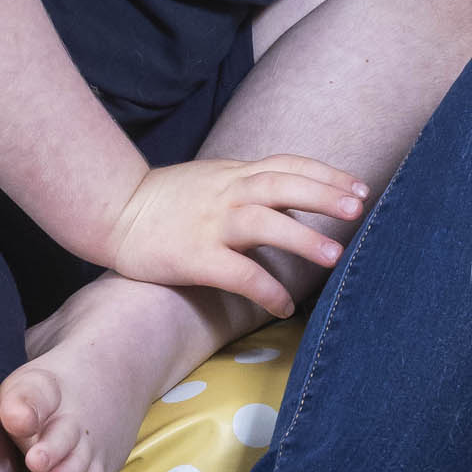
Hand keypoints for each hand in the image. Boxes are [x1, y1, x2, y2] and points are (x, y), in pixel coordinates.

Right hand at [104, 153, 368, 317]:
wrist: (112, 211)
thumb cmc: (164, 201)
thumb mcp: (211, 179)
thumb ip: (248, 184)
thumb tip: (290, 196)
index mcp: (234, 173)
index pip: (288, 165)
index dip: (326, 175)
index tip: (359, 188)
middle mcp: (227, 192)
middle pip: (283, 185)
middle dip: (324, 194)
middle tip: (359, 208)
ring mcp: (210, 223)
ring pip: (263, 222)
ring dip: (301, 238)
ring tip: (335, 256)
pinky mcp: (194, 255)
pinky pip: (236, 272)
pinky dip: (264, 289)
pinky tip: (284, 306)